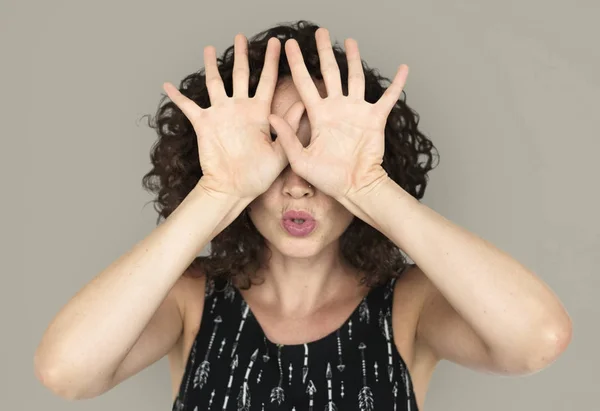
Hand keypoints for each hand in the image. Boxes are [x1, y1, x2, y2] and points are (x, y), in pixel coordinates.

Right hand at [163, 34, 302, 200]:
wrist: (234, 190)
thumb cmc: (258, 176)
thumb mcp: (281, 152)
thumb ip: (289, 128)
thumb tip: (303, 104)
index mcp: (259, 113)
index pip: (267, 81)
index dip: (272, 62)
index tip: (278, 43)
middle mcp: (240, 109)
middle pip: (241, 75)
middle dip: (242, 55)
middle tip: (240, 36)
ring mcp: (221, 114)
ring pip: (215, 83)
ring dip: (211, 66)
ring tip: (208, 48)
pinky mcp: (204, 124)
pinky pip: (188, 106)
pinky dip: (177, 96)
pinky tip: (167, 85)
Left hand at [268, 28, 408, 200]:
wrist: (354, 188)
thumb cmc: (328, 178)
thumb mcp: (300, 159)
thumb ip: (287, 136)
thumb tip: (270, 115)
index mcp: (318, 116)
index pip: (305, 83)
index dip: (297, 64)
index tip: (289, 45)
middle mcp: (337, 109)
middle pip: (330, 73)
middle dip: (324, 52)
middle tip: (320, 32)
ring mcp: (357, 112)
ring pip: (355, 78)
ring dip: (354, 60)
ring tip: (350, 41)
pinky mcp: (376, 119)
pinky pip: (388, 98)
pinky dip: (397, 84)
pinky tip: (403, 68)